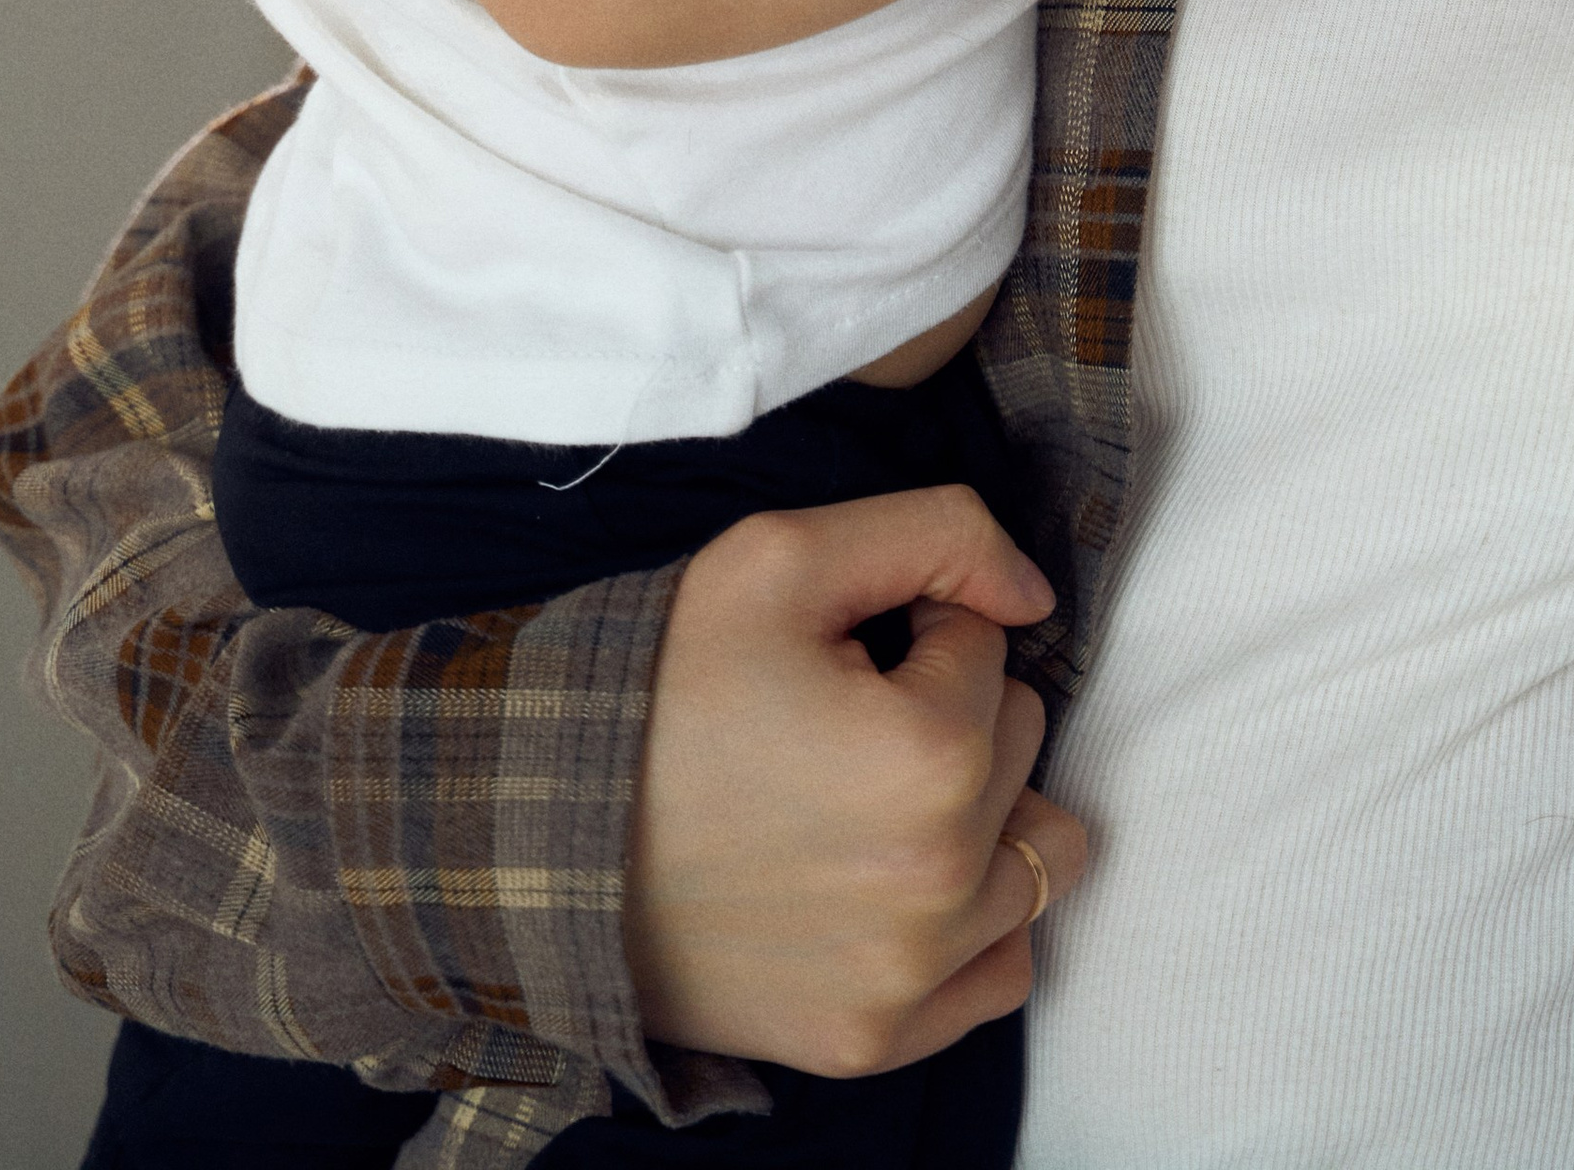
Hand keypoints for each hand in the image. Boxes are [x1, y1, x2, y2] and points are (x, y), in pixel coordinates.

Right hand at [626, 489, 1088, 1078]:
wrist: (536, 844)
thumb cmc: (657, 690)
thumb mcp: (780, 556)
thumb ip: (938, 532)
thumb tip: (1035, 596)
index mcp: (931, 753)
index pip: (990, 642)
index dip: (915, 630)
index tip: (837, 656)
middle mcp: (940, 880)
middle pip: (1021, 741)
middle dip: (950, 712)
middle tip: (841, 722)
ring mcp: (910, 977)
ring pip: (1036, 853)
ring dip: (981, 813)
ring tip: (876, 798)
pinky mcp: (874, 1040)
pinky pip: (1003, 969)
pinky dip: (972, 922)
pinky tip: (895, 880)